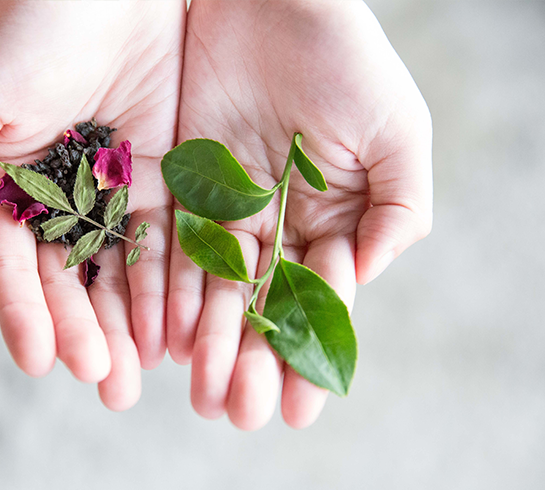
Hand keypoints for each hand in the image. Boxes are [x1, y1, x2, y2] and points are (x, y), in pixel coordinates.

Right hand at [0, 0, 185, 410]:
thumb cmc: (33, 27)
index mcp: (12, 187)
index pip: (16, 266)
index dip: (26, 315)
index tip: (40, 361)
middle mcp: (66, 199)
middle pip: (74, 282)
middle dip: (88, 334)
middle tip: (104, 385)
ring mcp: (121, 191)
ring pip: (125, 272)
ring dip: (132, 325)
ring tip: (139, 374)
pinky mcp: (172, 177)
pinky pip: (172, 239)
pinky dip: (174, 284)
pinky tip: (179, 326)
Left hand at [167, 0, 431, 428]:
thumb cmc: (342, 56)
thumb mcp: (394, 131)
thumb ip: (396, 210)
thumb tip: (361, 283)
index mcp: (327, 220)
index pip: (316, 301)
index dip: (307, 354)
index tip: (296, 408)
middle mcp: (273, 223)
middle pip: (260, 305)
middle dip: (250, 361)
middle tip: (239, 413)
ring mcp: (222, 207)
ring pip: (211, 287)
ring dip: (207, 343)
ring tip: (202, 394)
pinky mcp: (176, 183)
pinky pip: (169, 245)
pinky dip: (167, 293)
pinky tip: (165, 340)